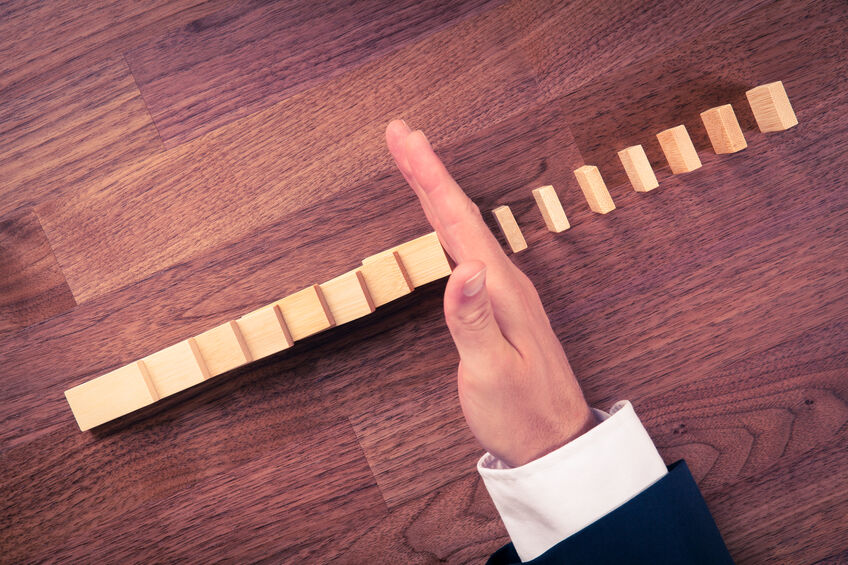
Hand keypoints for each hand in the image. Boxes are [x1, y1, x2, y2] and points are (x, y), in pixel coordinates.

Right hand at [386, 120, 598, 466]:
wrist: (555, 443)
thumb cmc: (521, 414)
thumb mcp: (492, 371)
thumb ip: (473, 319)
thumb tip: (463, 267)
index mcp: (501, 290)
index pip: (459, 222)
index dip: (429, 177)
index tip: (405, 138)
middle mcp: (505, 282)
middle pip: (461, 215)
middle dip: (428, 172)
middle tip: (401, 134)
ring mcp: (505, 294)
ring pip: (464, 230)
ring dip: (438, 194)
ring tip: (416, 165)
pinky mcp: (500, 308)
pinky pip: (469, 252)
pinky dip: (449, 227)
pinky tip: (444, 223)